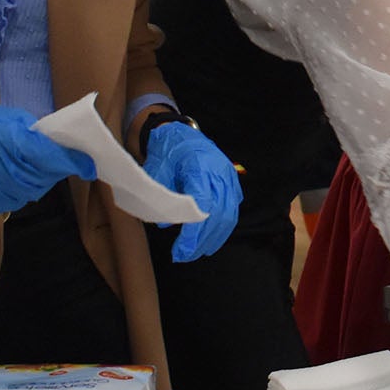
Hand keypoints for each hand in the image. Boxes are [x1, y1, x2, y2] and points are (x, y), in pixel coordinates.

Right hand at [0, 89, 94, 213]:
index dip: (74, 163)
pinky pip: (13, 198)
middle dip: (53, 170)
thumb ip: (37, 135)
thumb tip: (60, 145)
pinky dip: (18, 189)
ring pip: (31, 192)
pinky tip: (10, 176)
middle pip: (45, 178)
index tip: (90, 166)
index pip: (53, 159)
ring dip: (36, 181)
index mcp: (14, 145)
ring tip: (26, 166)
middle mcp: (7, 170)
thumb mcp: (13, 119)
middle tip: (53, 161)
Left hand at [143, 121, 242, 261]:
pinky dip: (223, 228)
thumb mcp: (157, 168)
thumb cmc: (167, 150)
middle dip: (201, 240)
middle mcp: (219, 172)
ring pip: (227, 214)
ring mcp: (229, 177)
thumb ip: (160, 194)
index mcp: (201, 166)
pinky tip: (212, 240)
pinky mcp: (232, 182)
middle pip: (217, 214)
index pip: (203, 205)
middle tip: (184, 256)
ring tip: (199, 253)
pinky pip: (232, 210)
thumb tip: (163, 223)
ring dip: (214, 237)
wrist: (181, 133)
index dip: (194, 230)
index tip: (181, 248)